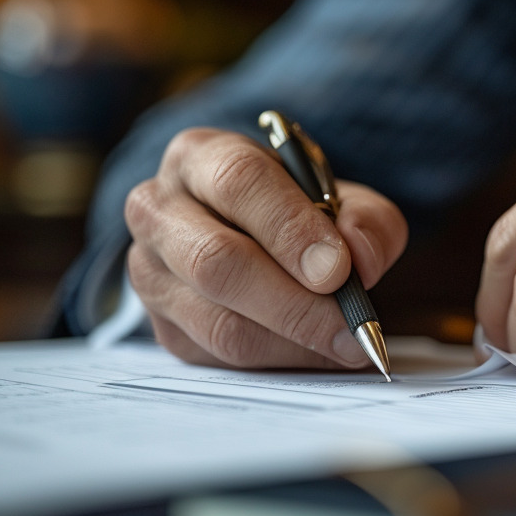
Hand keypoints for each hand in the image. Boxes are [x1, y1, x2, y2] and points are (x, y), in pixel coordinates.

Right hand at [124, 127, 407, 368]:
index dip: (290, 227)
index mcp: (201, 155)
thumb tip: (362, 258)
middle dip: (293, 301)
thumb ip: (366, 220)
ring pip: (217, 320)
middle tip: (350, 324)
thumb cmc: (296, 211)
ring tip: (345, 343)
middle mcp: (159, 208)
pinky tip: (315, 351)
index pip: (238, 181)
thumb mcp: (341, 198)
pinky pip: (220, 355)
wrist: (252, 238)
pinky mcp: (162, 325)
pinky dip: (278, 360)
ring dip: (292, 340)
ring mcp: (150, 271)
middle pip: (215, 260)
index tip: (337, 269)